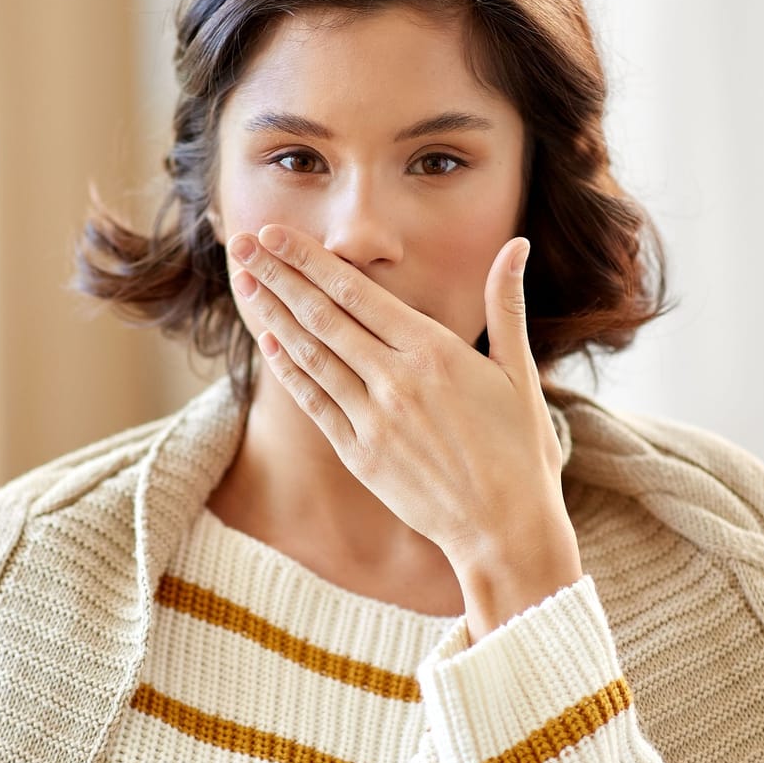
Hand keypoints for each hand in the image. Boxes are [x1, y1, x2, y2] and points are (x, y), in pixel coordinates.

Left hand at [228, 224, 582, 639]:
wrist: (504, 528)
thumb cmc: (519, 451)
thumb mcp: (520, 372)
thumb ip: (507, 305)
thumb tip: (517, 245)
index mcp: (434, 352)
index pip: (356, 292)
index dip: (310, 260)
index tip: (276, 234)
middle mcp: (395, 380)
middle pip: (323, 316)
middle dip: (278, 275)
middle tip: (243, 244)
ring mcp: (372, 419)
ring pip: (311, 355)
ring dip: (272, 315)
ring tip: (244, 282)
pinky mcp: (359, 454)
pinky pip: (314, 402)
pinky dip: (289, 370)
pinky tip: (268, 341)